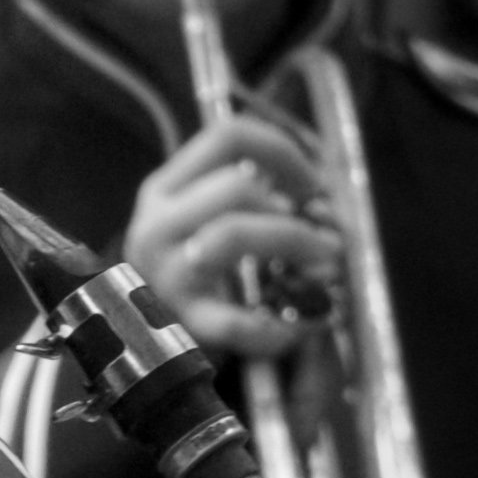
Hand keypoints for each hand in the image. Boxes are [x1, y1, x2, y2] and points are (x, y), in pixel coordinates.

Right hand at [120, 112, 337, 360]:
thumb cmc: (198, 272)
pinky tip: (299, 329)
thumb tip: (324, 196)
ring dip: (295, 247)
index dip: (283, 151)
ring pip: (232, 235)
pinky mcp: (182, 325)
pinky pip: (236, 323)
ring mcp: (165, 273)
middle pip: (237, 185)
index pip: (227, 136)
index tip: (311, 186)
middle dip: (298, 211)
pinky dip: (278, 327)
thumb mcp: (207, 219)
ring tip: (327, 270)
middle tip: (327, 239)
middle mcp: (157, 222)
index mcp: (166, 187)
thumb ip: (253, 194)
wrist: (149, 341)